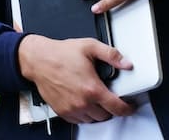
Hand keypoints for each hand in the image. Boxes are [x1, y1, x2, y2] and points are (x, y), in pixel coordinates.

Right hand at [17, 34, 134, 123]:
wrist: (39, 60)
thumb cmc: (61, 54)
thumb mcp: (89, 46)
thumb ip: (111, 54)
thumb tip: (126, 63)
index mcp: (92, 88)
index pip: (116, 107)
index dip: (127, 109)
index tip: (129, 106)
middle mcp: (82, 102)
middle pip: (105, 116)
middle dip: (110, 108)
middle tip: (109, 96)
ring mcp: (72, 109)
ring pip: (92, 120)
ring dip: (97, 112)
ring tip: (95, 98)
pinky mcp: (62, 112)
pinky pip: (79, 120)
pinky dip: (84, 114)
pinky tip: (84, 101)